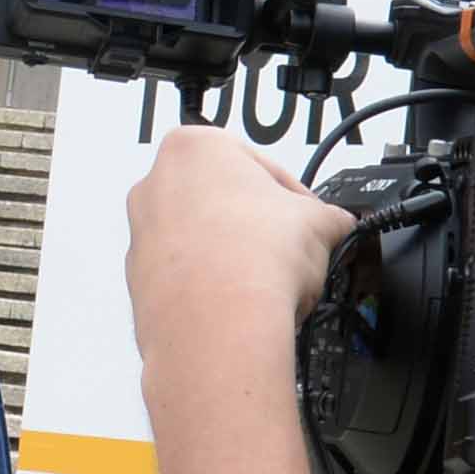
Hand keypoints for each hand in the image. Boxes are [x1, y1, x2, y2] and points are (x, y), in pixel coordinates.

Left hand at [125, 128, 354, 370]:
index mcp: (193, 147)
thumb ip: (328, 216)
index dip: (296, 198)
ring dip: (233, 256)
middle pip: (223, 200)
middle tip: (291, 250)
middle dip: (258, 225)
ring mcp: (141, 235)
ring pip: (200, 239)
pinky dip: (209, 285)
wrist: (218, 326)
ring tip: (269, 282)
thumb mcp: (317, 223)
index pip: (261, 166)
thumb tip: (336, 223)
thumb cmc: (252, 259)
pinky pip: (183, 276)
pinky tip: (241, 302)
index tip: (310, 219)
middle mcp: (155, 184)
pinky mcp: (138, 282)